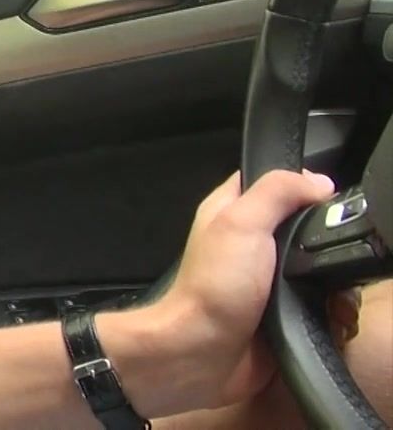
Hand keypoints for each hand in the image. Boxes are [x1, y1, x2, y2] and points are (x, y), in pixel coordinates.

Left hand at [149, 169, 336, 413]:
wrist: (202, 352)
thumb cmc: (215, 284)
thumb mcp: (241, 222)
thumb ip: (277, 192)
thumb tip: (319, 181)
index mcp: (228, 211)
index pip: (269, 181)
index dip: (299, 183)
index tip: (324, 197)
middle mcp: (246, 241)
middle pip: (300, 225)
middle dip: (322, 238)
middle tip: (331, 252)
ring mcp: (264, 278)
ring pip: (313, 265)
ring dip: (328, 278)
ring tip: (331, 290)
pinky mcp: (280, 311)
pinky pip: (316, 301)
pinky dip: (328, 306)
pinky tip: (331, 312)